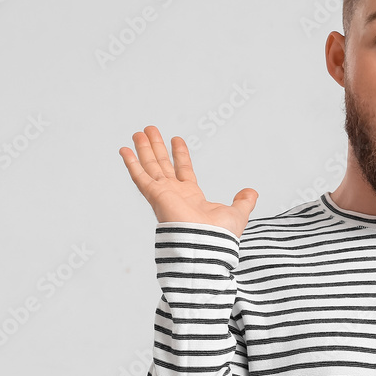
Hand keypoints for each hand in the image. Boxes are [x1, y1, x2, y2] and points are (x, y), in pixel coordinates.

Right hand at [119, 125, 257, 237]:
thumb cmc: (219, 235)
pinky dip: (131, 163)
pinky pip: (140, 177)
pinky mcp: (155, 196)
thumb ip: (244, 201)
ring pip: (151, 166)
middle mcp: (174, 194)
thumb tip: (252, 192)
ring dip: (144, 149)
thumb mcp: (238, 213)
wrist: (206, 244)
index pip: (183, 169)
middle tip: (149, 130)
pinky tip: (124, 150)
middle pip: (163, 164)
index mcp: (192, 196)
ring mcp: (163, 194)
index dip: (180, 154)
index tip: (176, 139)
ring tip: (138, 133)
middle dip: (156, 147)